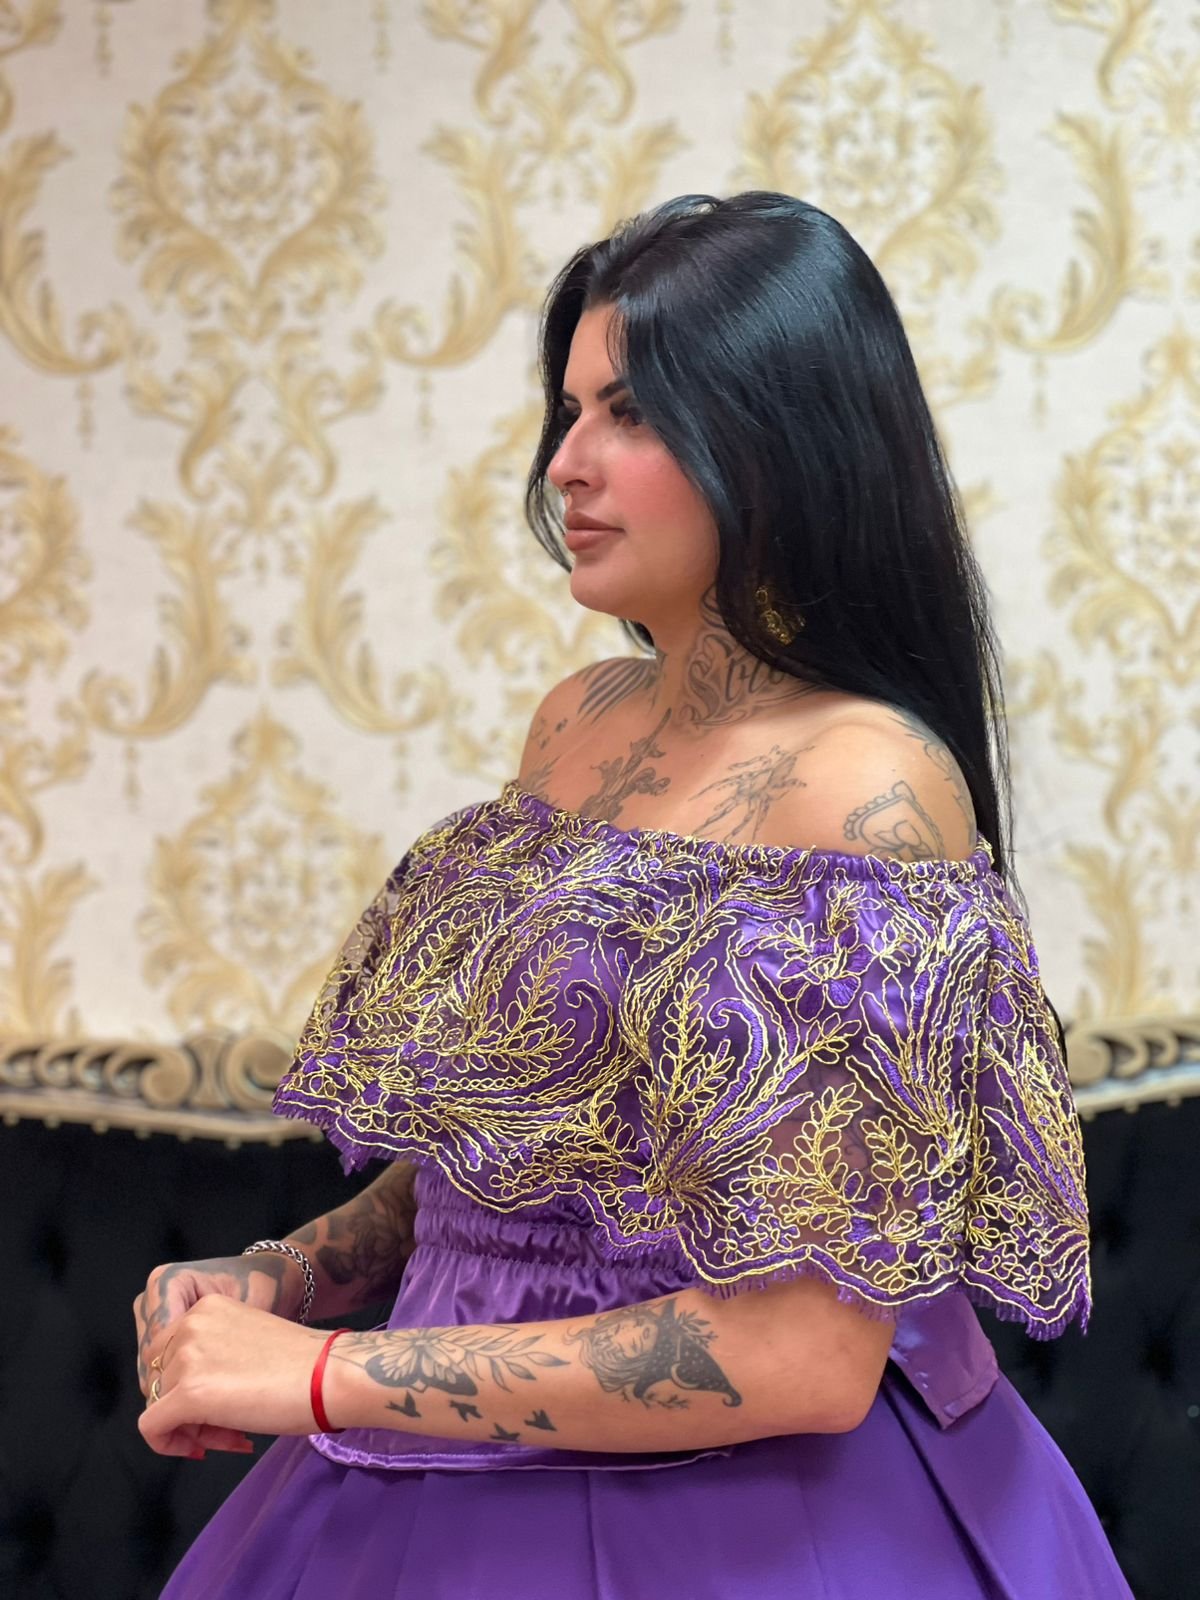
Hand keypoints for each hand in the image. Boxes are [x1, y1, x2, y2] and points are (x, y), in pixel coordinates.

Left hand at [134, 1251, 304, 1456]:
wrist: (330, 1375)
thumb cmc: (304, 1365)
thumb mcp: (248, 1344)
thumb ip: (215, 1358)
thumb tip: (193, 1398)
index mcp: (206, 1307)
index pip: (168, 1353)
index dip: (186, 1384)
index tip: (220, 1403)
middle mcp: (190, 1324)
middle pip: (159, 1380)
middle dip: (186, 1408)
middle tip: (226, 1426)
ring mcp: (186, 1358)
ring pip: (158, 1405)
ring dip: (191, 1428)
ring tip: (233, 1436)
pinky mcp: (187, 1393)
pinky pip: (151, 1428)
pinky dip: (168, 1445)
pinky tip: (203, 1449)